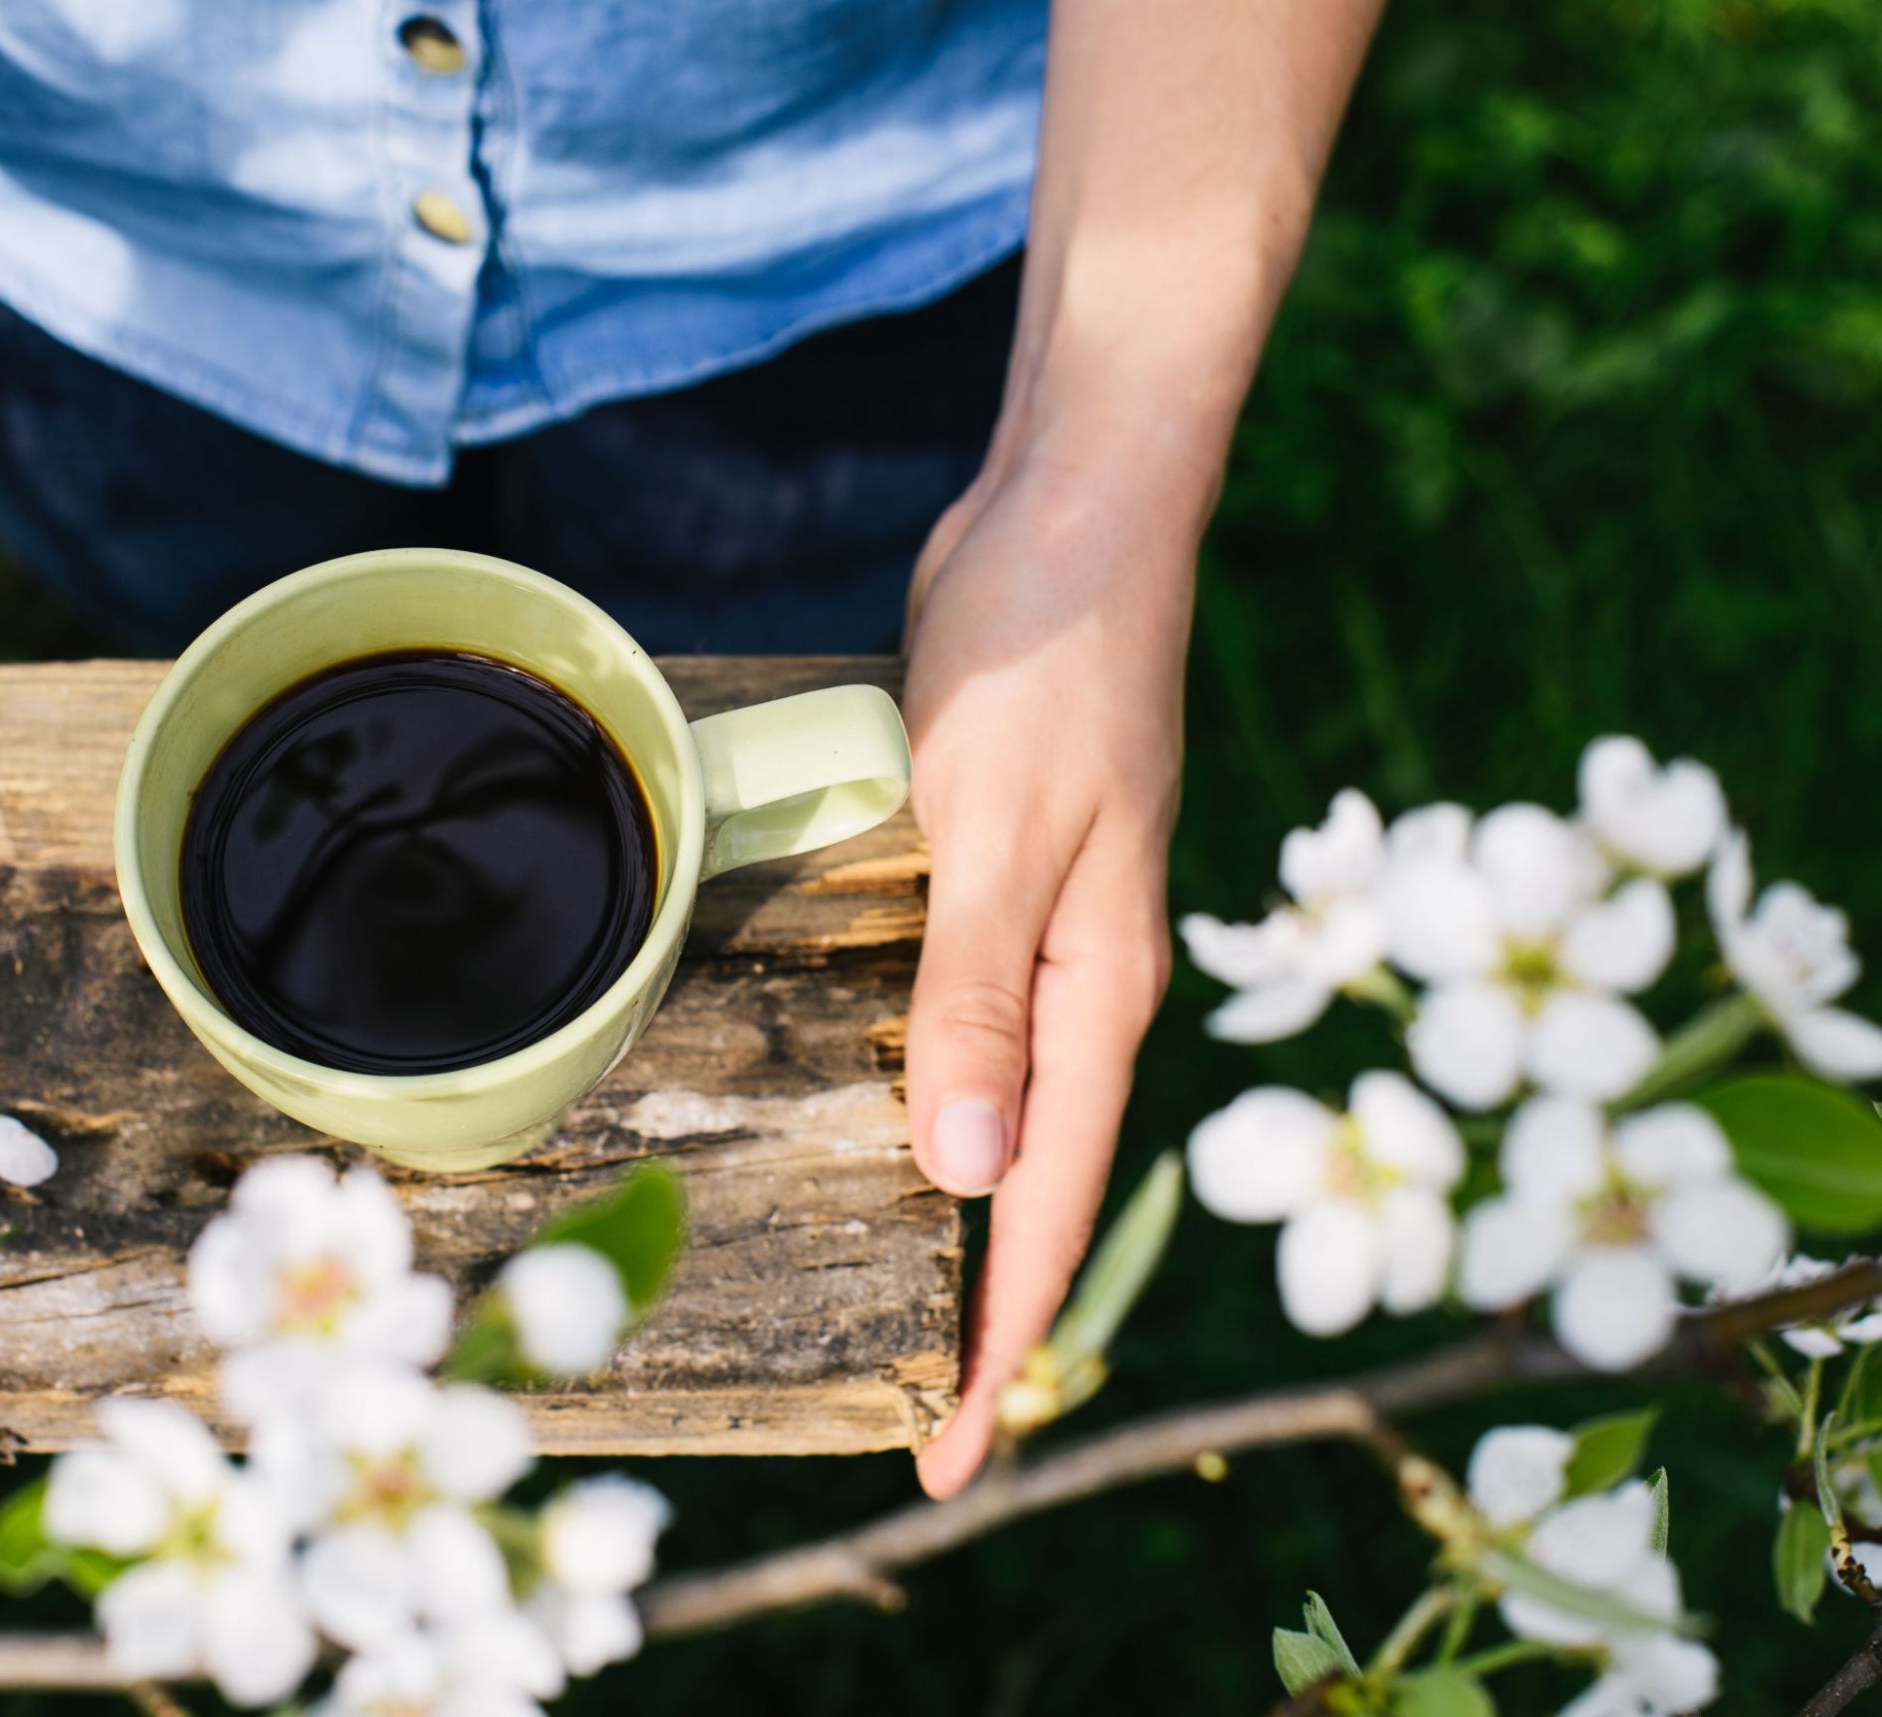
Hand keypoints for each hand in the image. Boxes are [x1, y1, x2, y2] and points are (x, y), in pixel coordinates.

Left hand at [900, 438, 1209, 1497]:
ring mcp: (1042, 928)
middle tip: (905, 1420)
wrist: (1072, 519)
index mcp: (1098, 990)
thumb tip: (966, 1177)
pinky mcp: (994, 873)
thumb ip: (982, 997)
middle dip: (980, 1310)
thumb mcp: (1006, 831)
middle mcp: (1081, 981)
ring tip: (888, 1306)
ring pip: (1000, 1107)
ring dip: (955, 1215)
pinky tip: (879, 1116)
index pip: (1048, 1204)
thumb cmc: (1046, 660)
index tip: (942, 1458)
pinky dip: (932, 1094)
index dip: (999, 1342)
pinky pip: (964, 1020)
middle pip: (1033, 1182)